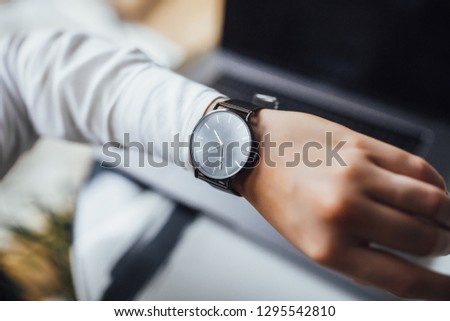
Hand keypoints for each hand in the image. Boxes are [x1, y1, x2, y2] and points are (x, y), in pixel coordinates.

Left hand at [235, 109, 449, 299]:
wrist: (255, 151)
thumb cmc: (278, 197)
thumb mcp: (308, 242)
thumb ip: (357, 259)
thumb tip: (407, 268)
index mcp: (328, 248)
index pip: (403, 279)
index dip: (439, 289)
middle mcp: (344, 213)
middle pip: (424, 239)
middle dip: (443, 245)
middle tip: (443, 242)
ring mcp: (355, 175)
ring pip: (432, 202)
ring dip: (448, 215)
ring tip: (444, 218)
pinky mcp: (362, 145)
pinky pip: (417, 167)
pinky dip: (435, 183)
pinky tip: (431, 189)